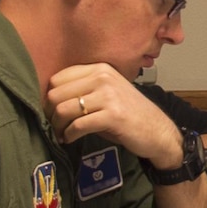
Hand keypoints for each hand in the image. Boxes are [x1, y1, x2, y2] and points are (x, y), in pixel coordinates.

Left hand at [50, 65, 183, 167]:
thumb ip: (84, 88)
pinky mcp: (112, 115)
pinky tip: (70, 139)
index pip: (58, 78)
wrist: (157, 130)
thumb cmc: (128, 113)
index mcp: (100, 68)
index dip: (48, 97)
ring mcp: (109, 95)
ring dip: (58, 126)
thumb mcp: (107, 92)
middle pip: (56, 94)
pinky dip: (69, 135)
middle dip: (50, 114)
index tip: (51, 111)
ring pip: (63, 110)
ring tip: (61, 134)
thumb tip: (49, 98)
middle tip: (54, 126)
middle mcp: (103, 77)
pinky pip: (78, 125)